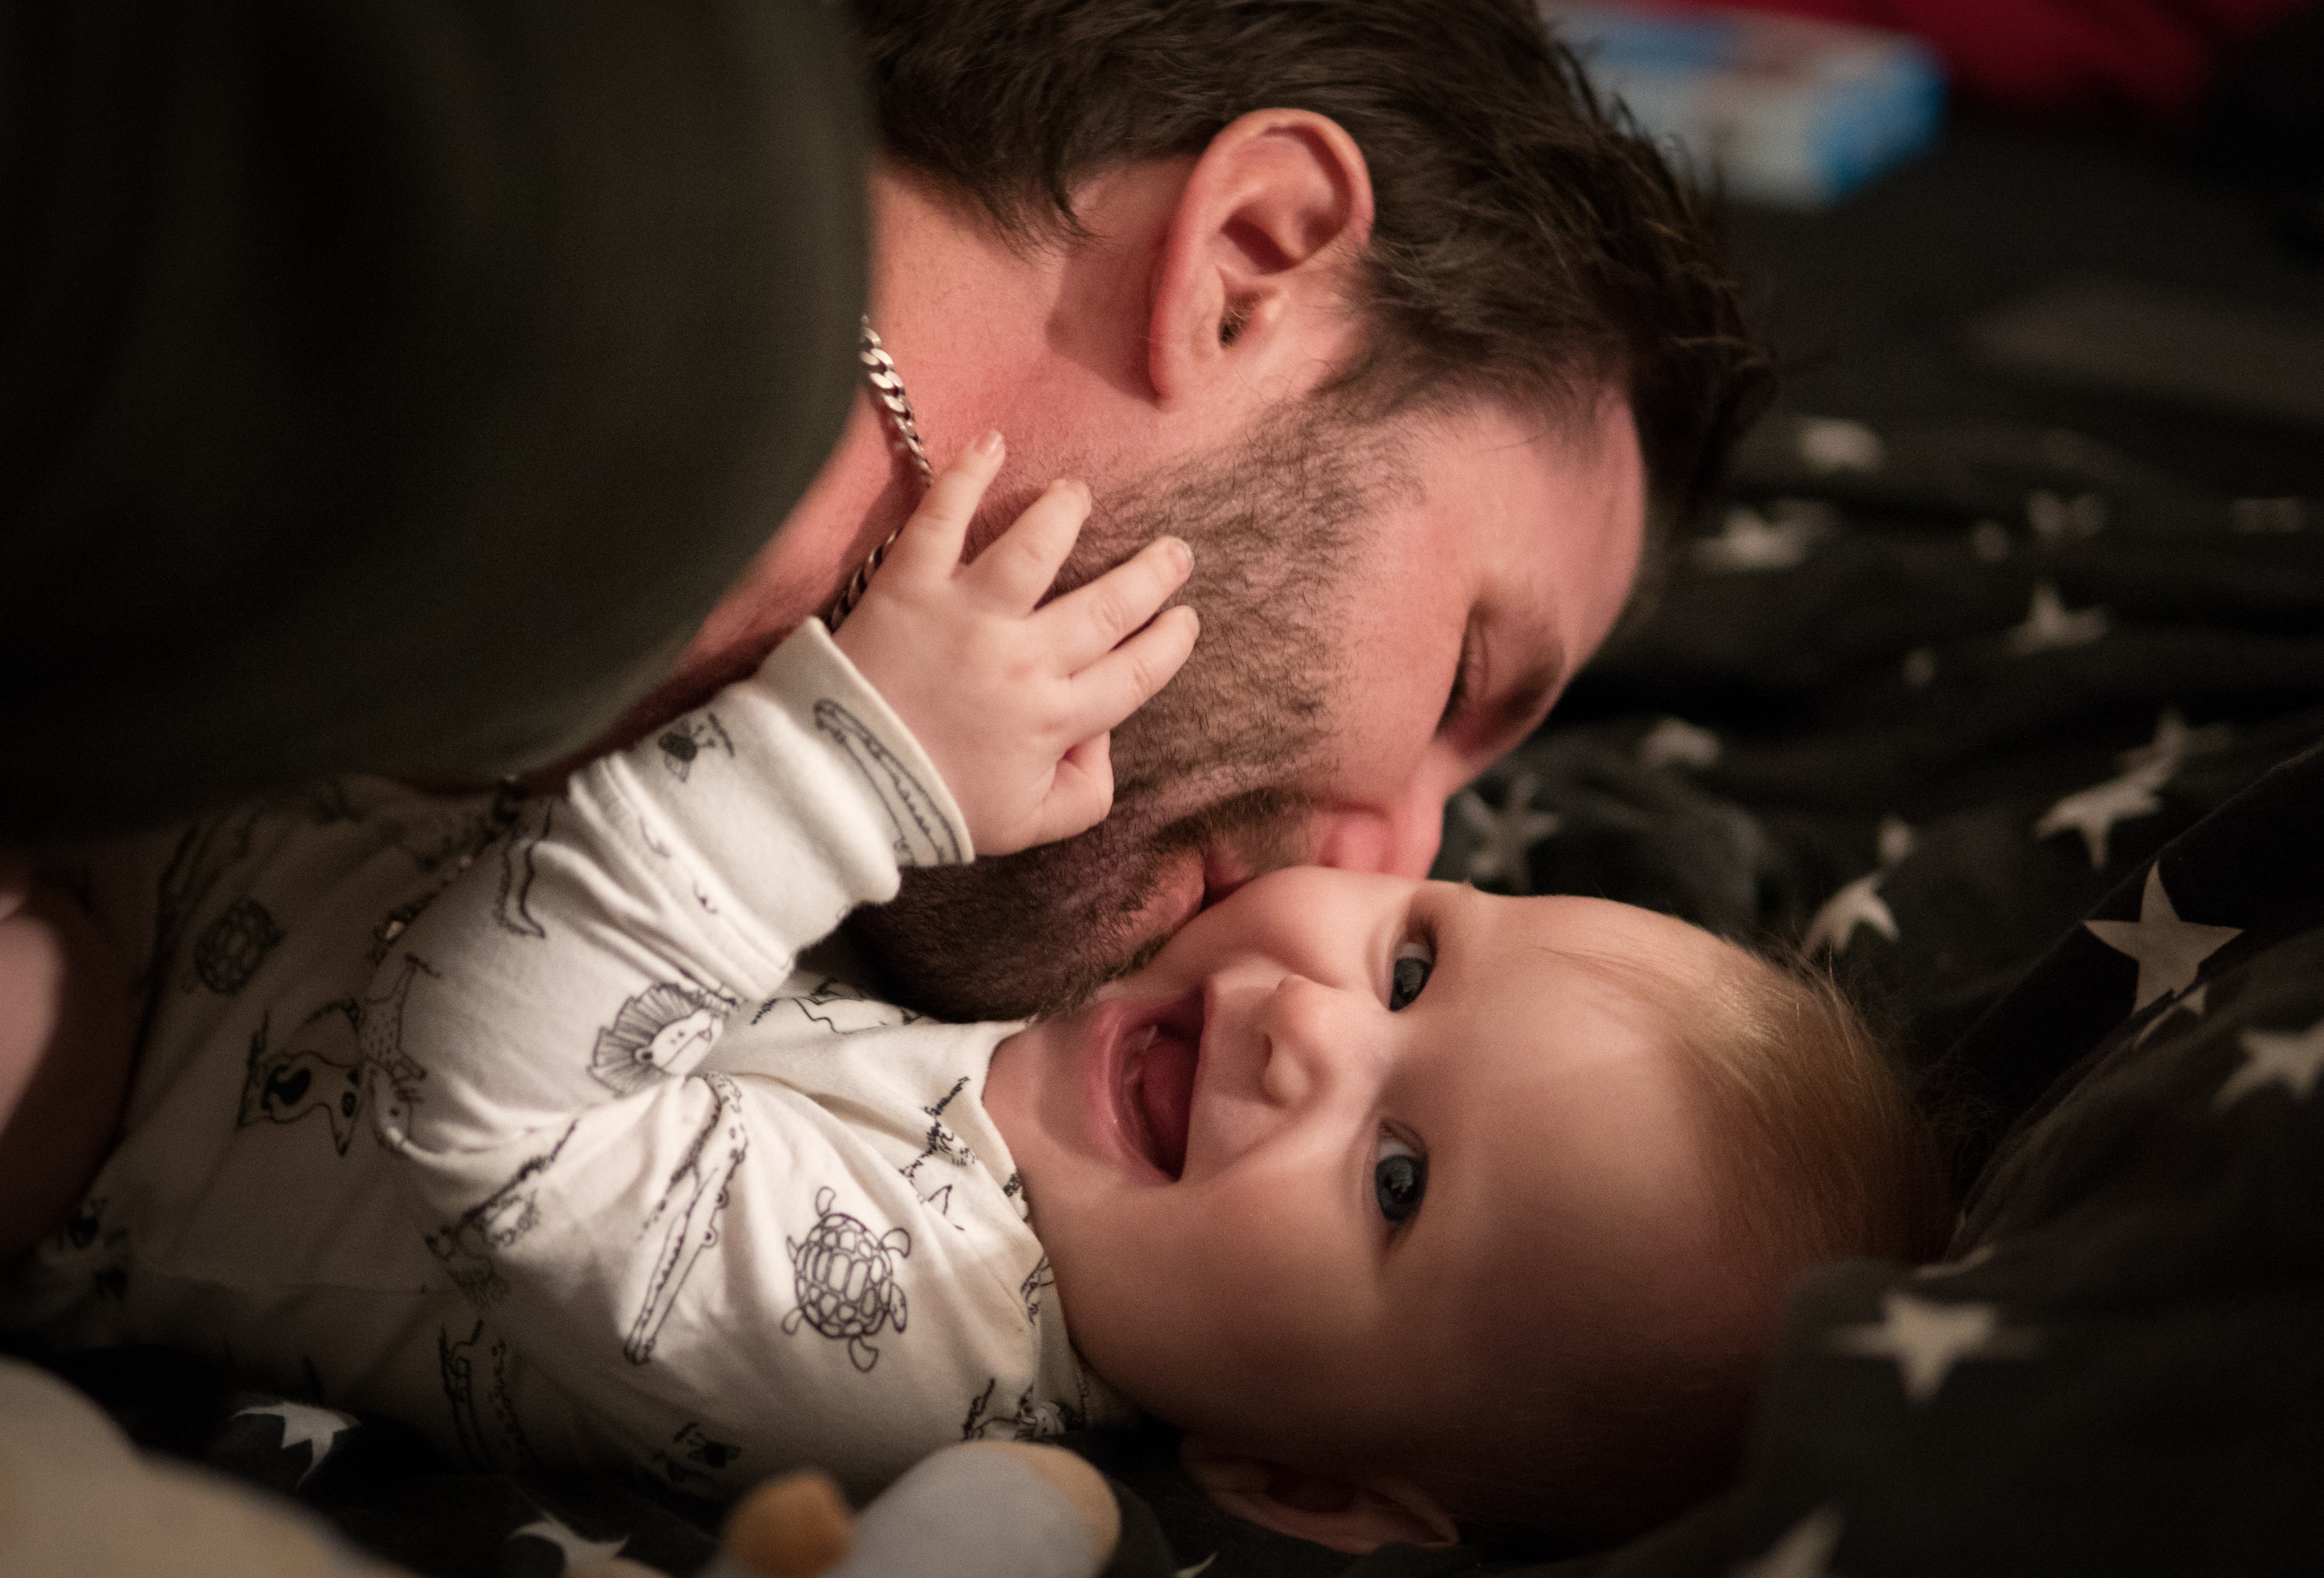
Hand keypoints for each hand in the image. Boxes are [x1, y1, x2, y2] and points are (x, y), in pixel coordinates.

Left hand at [832, 431, 1198, 856]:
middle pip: (1105, 606)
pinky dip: (968, 475)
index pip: (1134, 674)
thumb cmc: (932, 808)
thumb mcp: (1025, 825)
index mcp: (1054, 719)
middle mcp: (1022, 661)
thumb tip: (1103, 738)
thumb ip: (1084, 793)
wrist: (838, 790)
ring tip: (1079, 496)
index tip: (1185, 619)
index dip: (1168, 644)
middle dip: (1151, 575)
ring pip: (1034, 549)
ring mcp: (967, 617)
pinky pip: (943, 520)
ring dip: (1065, 515)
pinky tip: (993, 444)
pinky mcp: (909, 587)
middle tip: (1175, 551)